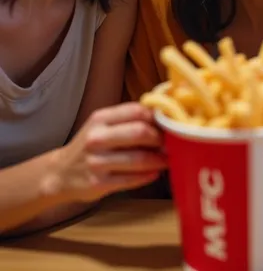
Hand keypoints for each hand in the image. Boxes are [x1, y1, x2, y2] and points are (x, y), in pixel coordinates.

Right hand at [46, 103, 166, 203]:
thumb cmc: (89, 146)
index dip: (156, 117)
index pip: (136, 111)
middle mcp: (97, 138)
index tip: (166, 124)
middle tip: (169, 143)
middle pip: (139, 132)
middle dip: (160, 139)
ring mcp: (96, 162)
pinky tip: (154, 173)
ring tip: (166, 160)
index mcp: (100, 118)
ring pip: (138, 159)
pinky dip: (147, 176)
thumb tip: (161, 119)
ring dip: (158, 160)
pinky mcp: (98, 183)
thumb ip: (126, 120)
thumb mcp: (101, 125)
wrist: (60, 173)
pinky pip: (131, 180)